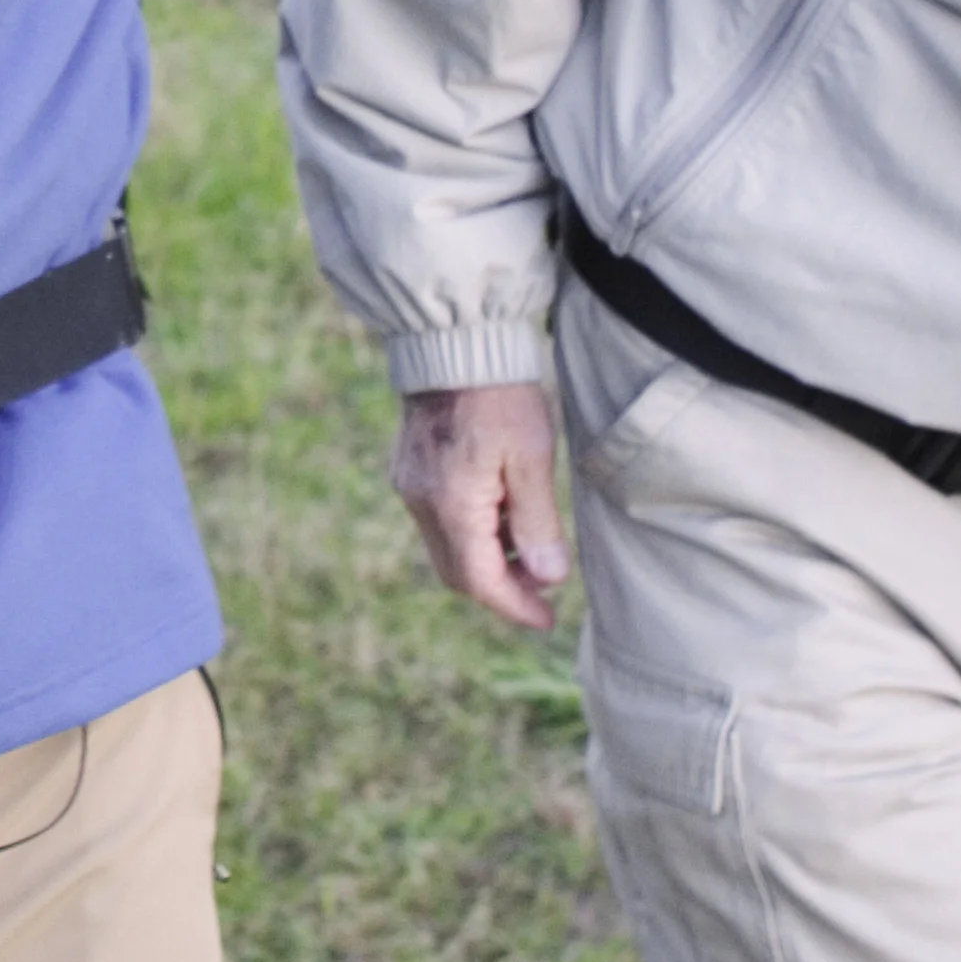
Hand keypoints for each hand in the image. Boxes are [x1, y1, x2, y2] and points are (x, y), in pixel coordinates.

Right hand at [391, 383, 571, 630]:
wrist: (457, 341)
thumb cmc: (501, 394)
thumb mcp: (531, 457)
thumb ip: (537, 522)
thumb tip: (549, 578)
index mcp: (451, 504)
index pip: (480, 581)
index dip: (515, 606)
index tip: (547, 620)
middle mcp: (421, 502)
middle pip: (458, 573)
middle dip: (501, 588)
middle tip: (543, 587)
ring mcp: (411, 485)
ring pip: (447, 548)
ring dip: (487, 559)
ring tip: (531, 546)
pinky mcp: (411, 469)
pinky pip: (438, 521)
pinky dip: (472, 533)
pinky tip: (503, 513)